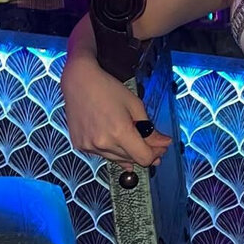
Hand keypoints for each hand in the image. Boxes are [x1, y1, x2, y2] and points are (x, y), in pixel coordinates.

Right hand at [61, 54, 172, 168]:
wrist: (79, 83)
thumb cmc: (108, 89)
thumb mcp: (135, 105)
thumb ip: (150, 128)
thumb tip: (163, 143)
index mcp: (120, 132)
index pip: (144, 158)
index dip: (156, 154)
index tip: (161, 147)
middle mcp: (103, 143)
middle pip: (131, 160)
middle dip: (144, 151)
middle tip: (152, 143)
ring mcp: (89, 146)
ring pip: (117, 159)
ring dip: (128, 152)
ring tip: (132, 138)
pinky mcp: (80, 146)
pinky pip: (102, 154)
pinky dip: (112, 149)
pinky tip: (115, 138)